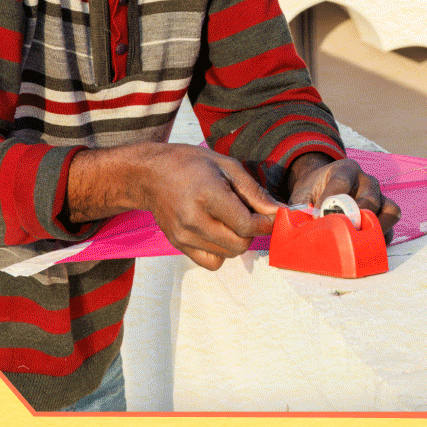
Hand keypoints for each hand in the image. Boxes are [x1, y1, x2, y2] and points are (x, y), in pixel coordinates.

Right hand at [69, 143, 279, 270]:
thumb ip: (253, 191)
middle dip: (251, 232)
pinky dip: (220, 251)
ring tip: (227, 220)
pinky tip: (216, 233)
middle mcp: (193, 219)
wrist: (147, 174)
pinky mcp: (178, 244)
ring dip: (236, 240)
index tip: (269, 215)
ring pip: (228, 254)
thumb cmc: (188, 164)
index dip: (265, 223)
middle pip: (240, 244)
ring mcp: (183, 235)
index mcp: (207, 195)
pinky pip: (211, 262)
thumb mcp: (225, 166)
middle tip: (246, 215)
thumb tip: (278, 212)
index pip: (247, 225)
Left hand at [284, 154, 398, 235]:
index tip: (319, 216)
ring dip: (376, 228)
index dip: (331, 200)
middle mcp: (367, 180)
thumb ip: (300, 206)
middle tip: (341, 231)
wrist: (323, 187)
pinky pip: (391, 225)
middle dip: (356, 218)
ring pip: (390, 210)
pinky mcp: (387, 210)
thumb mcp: (302, 193)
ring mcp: (380, 195)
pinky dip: (383, 235)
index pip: (341, 182)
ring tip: (358, 240)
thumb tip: (303, 226)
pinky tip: (368, 244)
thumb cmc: (313, 191)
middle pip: (370, 199)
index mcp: (345, 169)